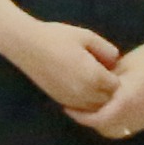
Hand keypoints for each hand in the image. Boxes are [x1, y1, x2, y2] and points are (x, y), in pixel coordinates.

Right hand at [9, 14, 123, 115]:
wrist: (26, 45)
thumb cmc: (57, 37)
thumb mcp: (86, 36)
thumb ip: (107, 49)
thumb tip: (116, 62)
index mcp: (94, 76)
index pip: (117, 86)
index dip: (115, 75)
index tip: (107, 66)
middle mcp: (85, 92)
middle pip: (107, 99)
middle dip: (107, 89)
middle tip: (100, 73)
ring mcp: (71, 98)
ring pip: (94, 107)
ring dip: (96, 97)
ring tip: (89, 79)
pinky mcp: (60, 100)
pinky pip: (80, 108)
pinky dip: (83, 101)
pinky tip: (77, 85)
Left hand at [86, 27, 143, 140]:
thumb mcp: (121, 66)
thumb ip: (105, 82)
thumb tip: (90, 89)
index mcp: (127, 102)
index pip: (97, 120)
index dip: (81, 116)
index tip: (68, 108)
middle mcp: (138, 116)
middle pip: (108, 130)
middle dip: (92, 122)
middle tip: (79, 109)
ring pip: (121, 131)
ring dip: (106, 123)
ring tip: (96, 108)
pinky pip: (133, 126)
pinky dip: (120, 121)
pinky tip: (114, 107)